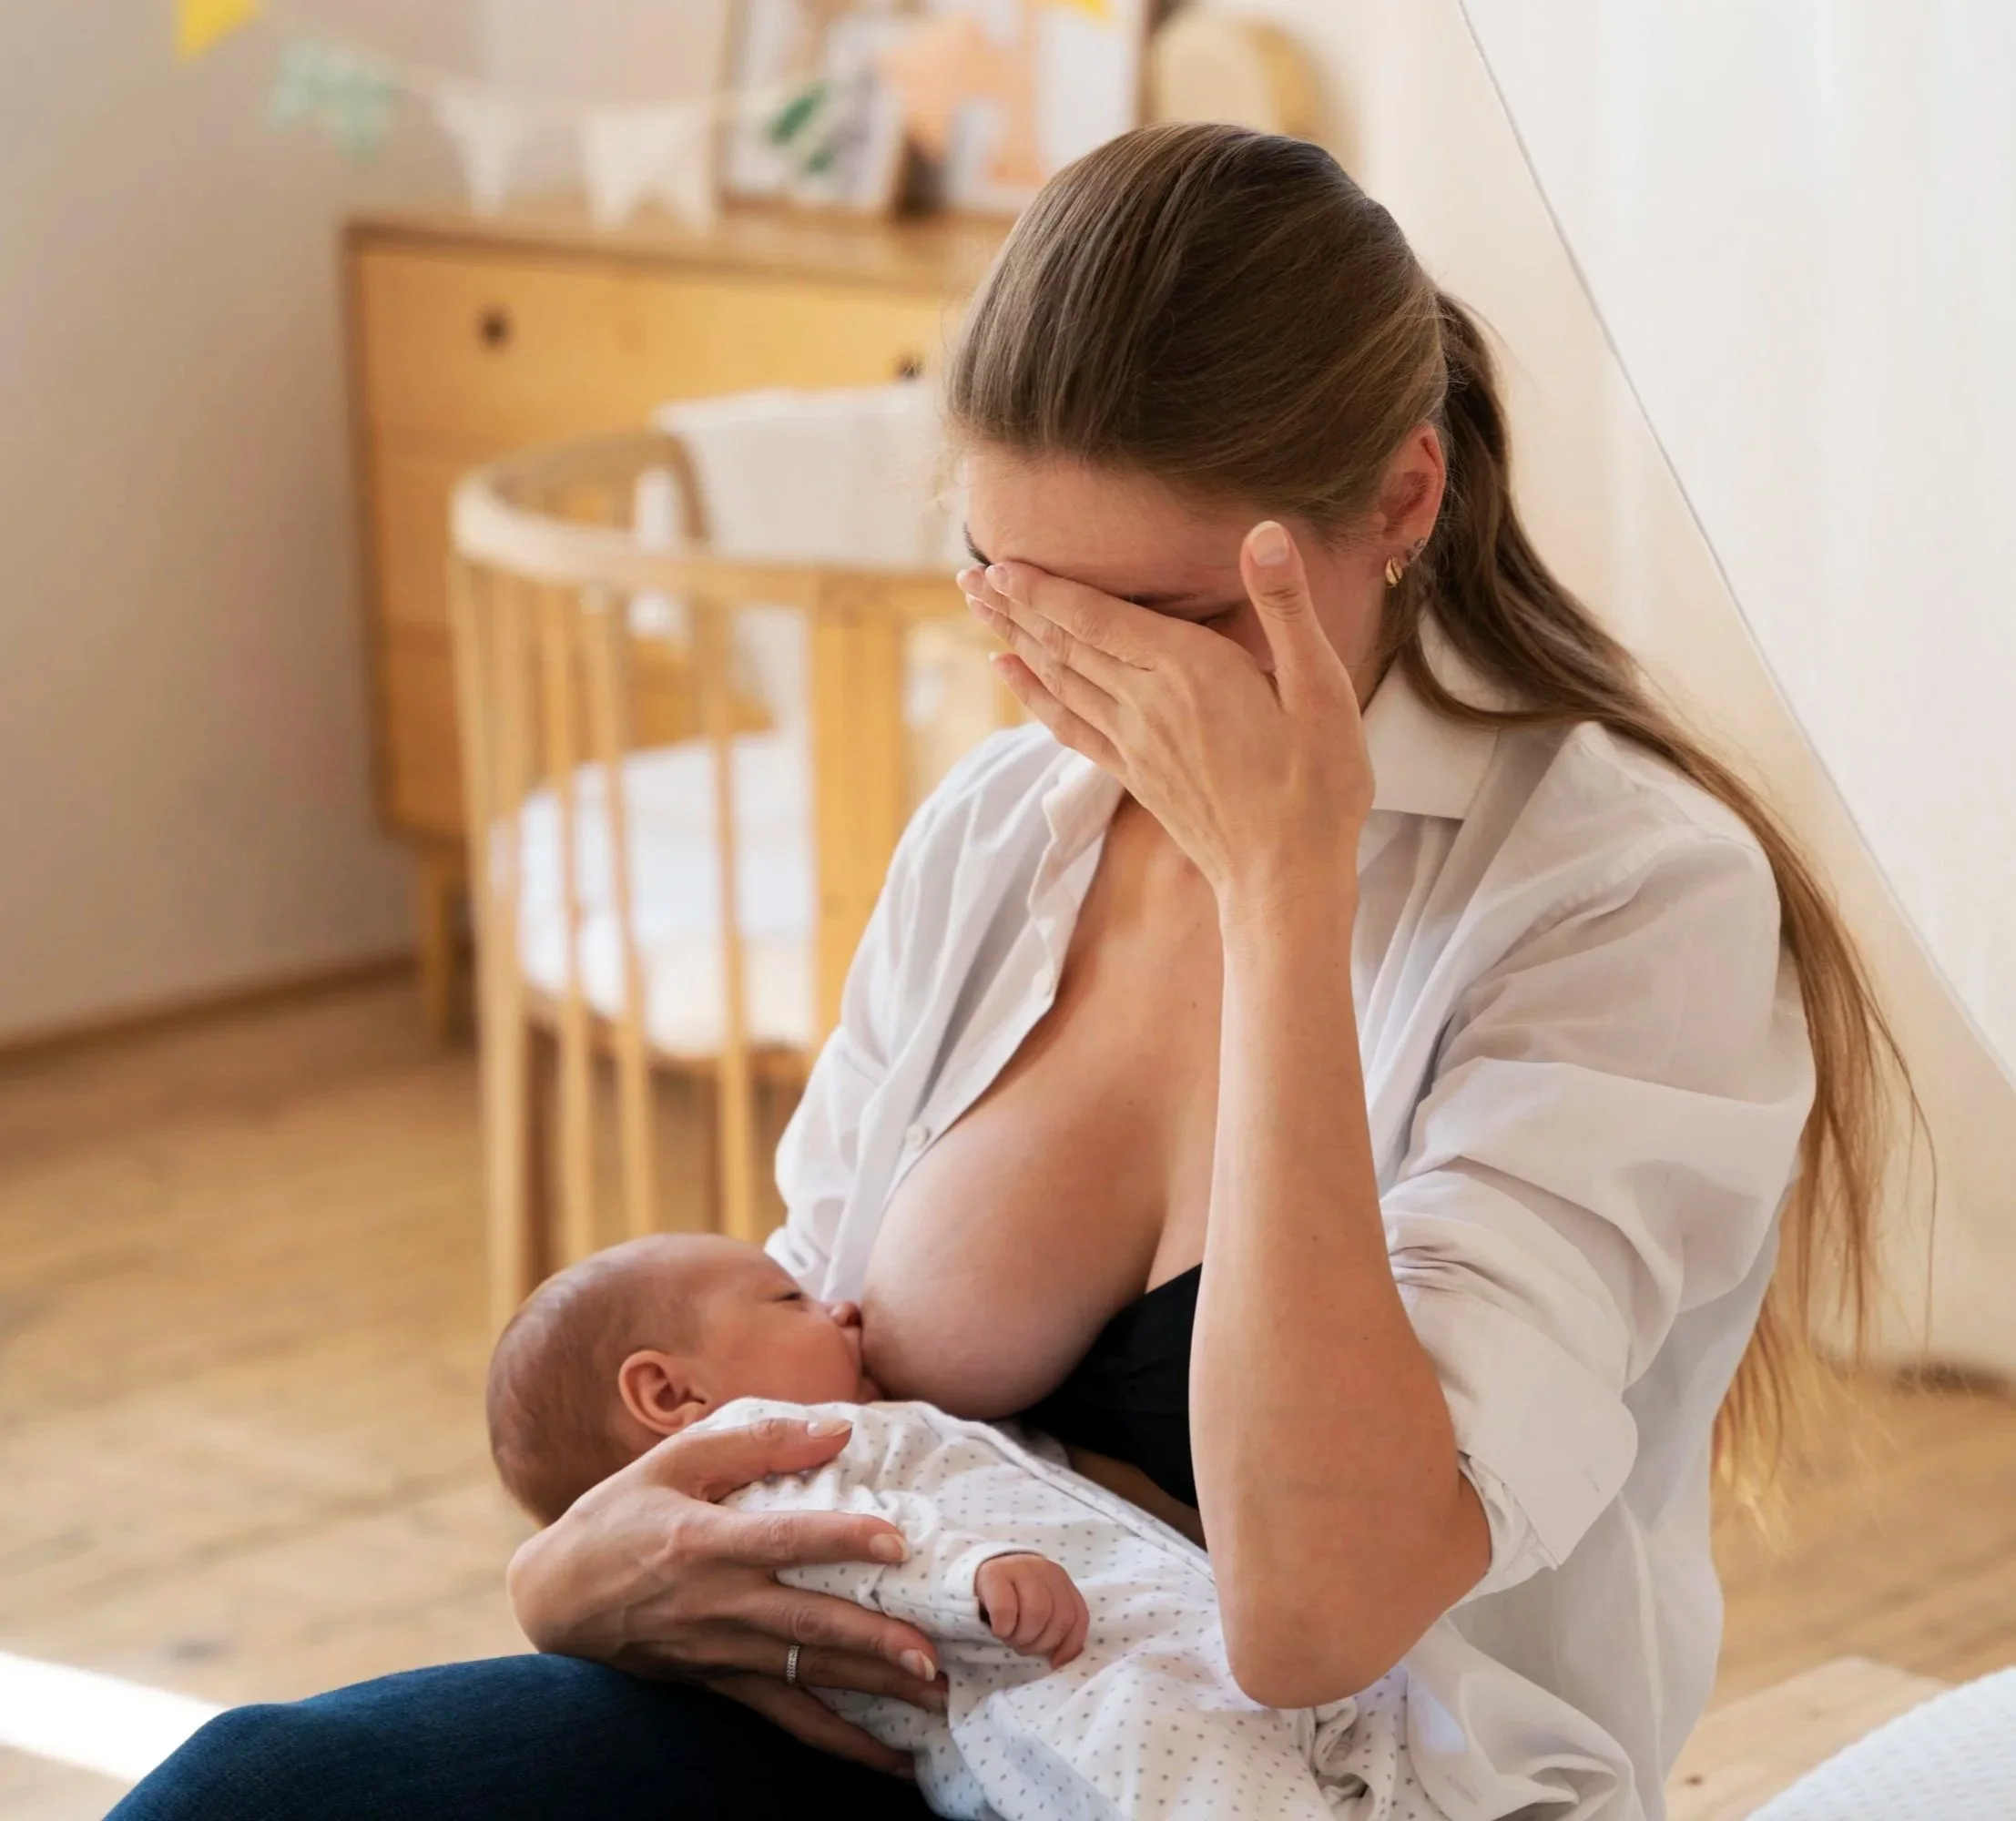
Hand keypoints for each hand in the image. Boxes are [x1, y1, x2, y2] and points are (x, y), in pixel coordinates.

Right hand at [507, 1415, 944, 1774]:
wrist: (555, 1595)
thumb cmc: (618, 1515)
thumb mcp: (675, 1461)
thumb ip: (757, 1442)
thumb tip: (836, 1428)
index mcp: (704, 1541)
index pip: (782, 1540)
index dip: (839, 1539)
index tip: (895, 1541)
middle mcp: (716, 1603)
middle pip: (804, 1622)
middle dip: (871, 1642)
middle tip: (932, 1654)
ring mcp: (719, 1651)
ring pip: (806, 1675)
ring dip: (873, 1691)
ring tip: (935, 1702)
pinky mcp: (719, 1683)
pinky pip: (786, 1718)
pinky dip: (840, 1742)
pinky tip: (889, 1761)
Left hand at [960, 522, 1374, 923]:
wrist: (1285, 877)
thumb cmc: (1317, 784)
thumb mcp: (1321, 687)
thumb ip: (1285, 607)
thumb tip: (1263, 533)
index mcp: (1190, 672)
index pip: (1097, 619)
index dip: (1045, 589)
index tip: (999, 561)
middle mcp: (1147, 705)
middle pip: (1066, 644)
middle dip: (1014, 606)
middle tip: (967, 575)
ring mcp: (1135, 743)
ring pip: (1060, 680)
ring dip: (1016, 639)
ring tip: (977, 608)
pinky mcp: (1135, 775)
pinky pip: (1069, 725)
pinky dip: (1033, 695)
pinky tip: (1010, 674)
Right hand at [974, 1553, 1089, 1668]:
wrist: (976, 1574)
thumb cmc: (1012, 1600)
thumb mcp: (1039, 1608)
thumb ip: (1055, 1626)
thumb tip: (1062, 1659)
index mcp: (1060, 1580)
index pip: (1078, 1616)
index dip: (1069, 1645)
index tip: (1053, 1662)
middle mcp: (1045, 1570)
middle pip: (1059, 1617)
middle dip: (1041, 1643)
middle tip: (1023, 1646)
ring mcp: (1021, 1568)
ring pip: (1037, 1612)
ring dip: (1023, 1637)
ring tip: (1010, 1638)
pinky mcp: (994, 1574)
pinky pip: (1006, 1610)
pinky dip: (1003, 1628)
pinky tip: (998, 1629)